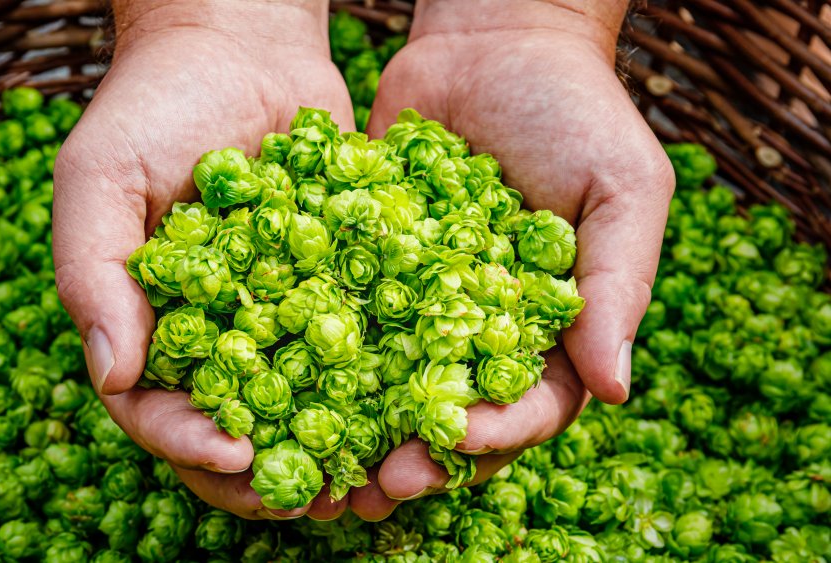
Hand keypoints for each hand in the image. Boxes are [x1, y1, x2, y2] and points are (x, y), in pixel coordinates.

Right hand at [52, 0, 353, 519]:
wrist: (239, 46)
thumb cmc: (152, 105)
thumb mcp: (99, 178)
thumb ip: (92, 276)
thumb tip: (114, 377)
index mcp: (150, 325)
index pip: (158, 410)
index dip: (190, 443)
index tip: (235, 455)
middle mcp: (214, 333)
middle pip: (234, 426)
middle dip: (267, 472)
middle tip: (310, 498)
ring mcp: (278, 313)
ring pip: (302, 404)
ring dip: (330, 448)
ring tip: (368, 479)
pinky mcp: (336, 285)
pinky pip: (356, 346)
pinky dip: (378, 384)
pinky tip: (410, 408)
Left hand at [349, 0, 674, 519]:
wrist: (493, 40)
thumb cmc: (575, 110)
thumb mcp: (622, 189)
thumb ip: (617, 286)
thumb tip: (615, 391)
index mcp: (550, 326)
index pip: (533, 403)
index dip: (501, 431)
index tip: (459, 437)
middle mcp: (481, 326)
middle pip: (455, 411)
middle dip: (424, 452)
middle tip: (383, 484)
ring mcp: (421, 300)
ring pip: (392, 383)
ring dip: (364, 428)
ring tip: (329, 462)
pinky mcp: (368, 266)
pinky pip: (344, 318)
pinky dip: (320, 355)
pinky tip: (286, 382)